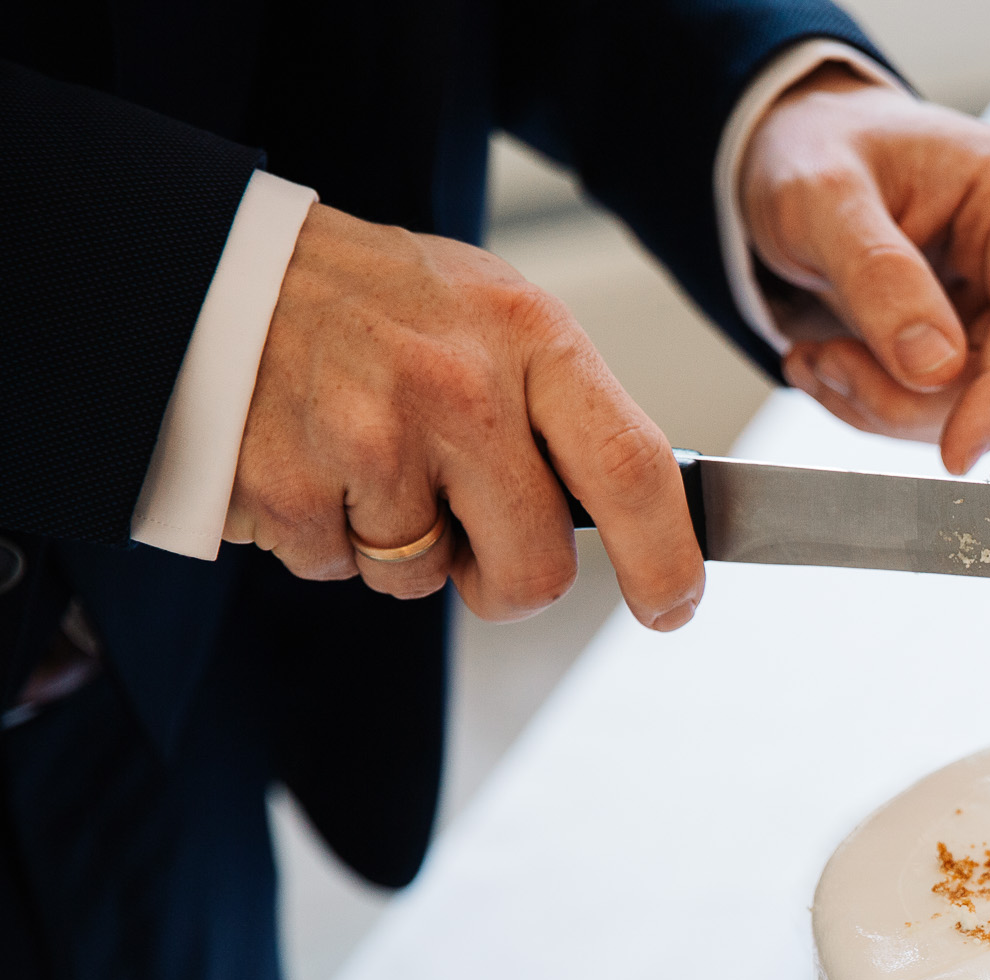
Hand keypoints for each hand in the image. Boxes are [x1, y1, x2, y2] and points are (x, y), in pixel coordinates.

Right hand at [228, 204, 704, 628]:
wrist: (221, 268)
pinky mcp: (288, 486)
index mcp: (529, 337)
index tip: (673, 606)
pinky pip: (336, 569)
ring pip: (425, 579)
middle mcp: (458, 387)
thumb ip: (563, 410)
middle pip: (535, 566)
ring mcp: (369, 438)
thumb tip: (639, 520)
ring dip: (403, 549)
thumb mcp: (495, 315)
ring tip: (368, 457)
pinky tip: (312, 460)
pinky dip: (327, 537)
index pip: (632, 468)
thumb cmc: (380, 304)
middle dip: (509, 581)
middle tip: (475, 545)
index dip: (664, 558)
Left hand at [742, 66, 989, 474]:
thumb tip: (937, 368)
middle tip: (820, 363)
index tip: (956, 455)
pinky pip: (945, 401)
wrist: (794, 149)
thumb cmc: (809, 148)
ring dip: (881, 400)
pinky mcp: (984, 329)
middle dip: (905, 394)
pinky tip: (832, 358)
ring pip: (972, 399)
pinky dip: (879, 398)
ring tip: (814, 356)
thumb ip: (877, 276)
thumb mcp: (819, 197)